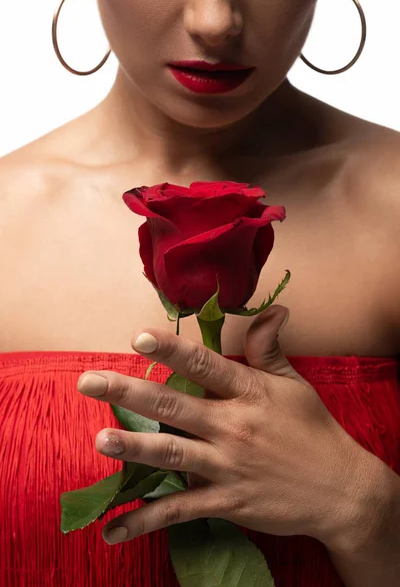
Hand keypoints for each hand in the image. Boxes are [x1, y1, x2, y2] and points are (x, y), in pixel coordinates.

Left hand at [76, 305, 371, 546]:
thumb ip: (271, 348)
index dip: (171, 350)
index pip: (205, 365)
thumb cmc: (314, 430)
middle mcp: (233, 426)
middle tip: (89, 382)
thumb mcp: (294, 385)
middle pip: (174, 406)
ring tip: (99, 442)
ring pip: (172, 454)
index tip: (138, 338)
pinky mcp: (227, 501)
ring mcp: (228, 466)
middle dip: (129, 393)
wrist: (341, 489)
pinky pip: (180, 511)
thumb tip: (274, 309)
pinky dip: (145, 521)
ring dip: (133, 450)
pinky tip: (113, 530)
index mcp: (249, 392)